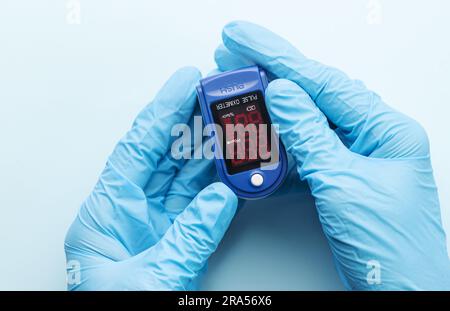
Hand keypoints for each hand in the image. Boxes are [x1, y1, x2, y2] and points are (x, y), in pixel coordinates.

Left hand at [64, 67, 237, 289]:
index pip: (135, 148)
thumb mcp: (152, 278)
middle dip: (188, 122)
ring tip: (227, 124)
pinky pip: (194, 200)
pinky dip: (213, 182)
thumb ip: (189, 236)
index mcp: (105, 213)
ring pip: (181, 173)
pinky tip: (227, 165)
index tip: (183, 82)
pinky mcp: (173, 235)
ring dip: (205, 149)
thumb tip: (219, 200)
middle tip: (212, 96)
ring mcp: (153, 221)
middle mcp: (127, 211)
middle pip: (161, 153)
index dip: (161, 111)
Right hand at [215, 21, 449, 289]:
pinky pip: (304, 154)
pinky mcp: (339, 178)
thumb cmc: (391, 248)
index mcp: (386, 130)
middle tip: (233, 55)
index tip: (244, 39)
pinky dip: (277, 149)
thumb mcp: (344, 183)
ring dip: (269, 113)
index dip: (278, 56)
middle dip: (269, 74)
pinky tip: (257, 140)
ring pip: (304, 124)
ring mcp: (354, 158)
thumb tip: (283, 93)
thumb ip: (310, 134)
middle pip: (312, 95)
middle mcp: (371, 138)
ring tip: (237, 94)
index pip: (323, 82)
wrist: (402, 293)